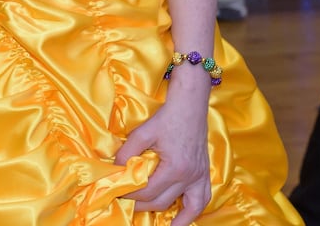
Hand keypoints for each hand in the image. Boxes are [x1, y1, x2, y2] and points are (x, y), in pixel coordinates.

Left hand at [115, 85, 211, 225]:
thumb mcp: (142, 133)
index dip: (129, 194)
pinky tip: (184, 219)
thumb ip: (127, 152)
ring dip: (172, 218)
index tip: (116, 192)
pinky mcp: (204, 173)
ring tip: (159, 225)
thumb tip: (115, 169)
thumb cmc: (166, 117)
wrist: (189, 105)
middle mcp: (190, 176)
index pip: (148, 191)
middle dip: (142, 205)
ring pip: (187, 207)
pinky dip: (194, 212)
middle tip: (126, 202)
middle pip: (162, 201)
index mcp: (175, 168)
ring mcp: (199, 176)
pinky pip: (203, 199)